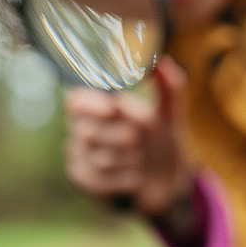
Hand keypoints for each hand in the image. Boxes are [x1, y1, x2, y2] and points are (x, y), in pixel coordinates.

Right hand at [64, 57, 194, 219]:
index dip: (91, 105)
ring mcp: (78, 155)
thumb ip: (169, 89)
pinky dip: (125, 179)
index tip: (114, 108)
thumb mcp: (170, 116)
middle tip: (138, 139)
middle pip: (88, 131)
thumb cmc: (163, 142)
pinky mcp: (82, 180)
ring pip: (98, 158)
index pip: (75, 101)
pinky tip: (134, 176)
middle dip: (122, 136)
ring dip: (129, 160)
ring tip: (139, 158)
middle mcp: (80, 128)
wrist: (165, 183)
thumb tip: (163, 63)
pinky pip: (101, 181)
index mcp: (95, 107)